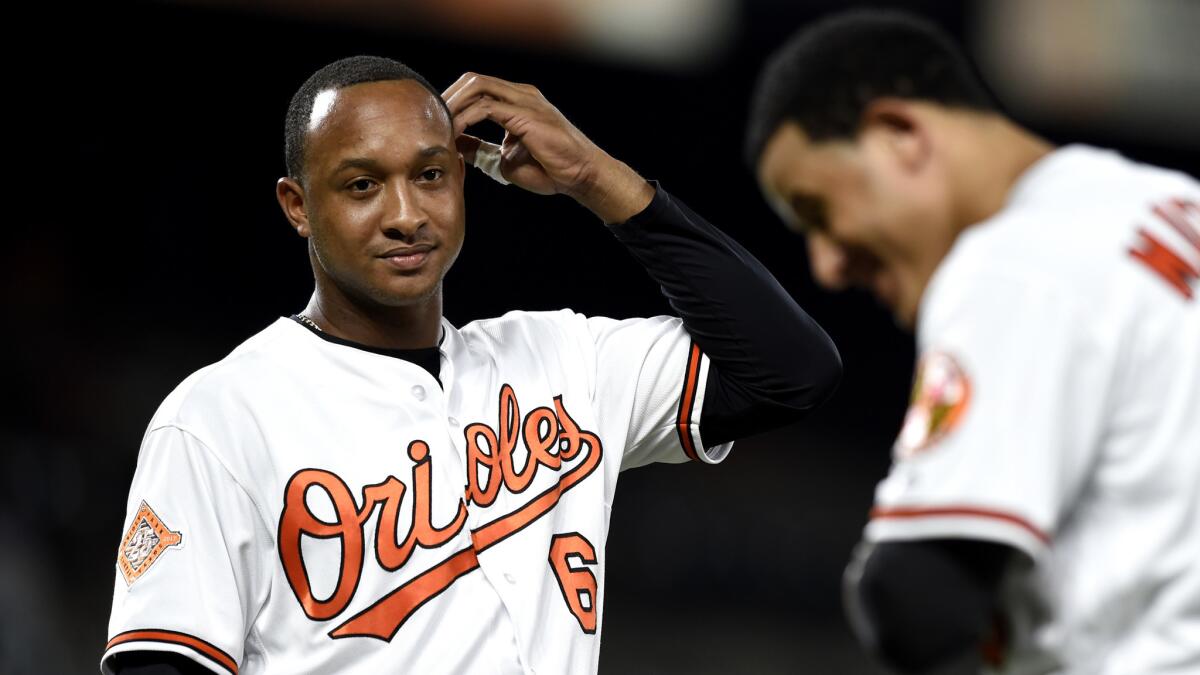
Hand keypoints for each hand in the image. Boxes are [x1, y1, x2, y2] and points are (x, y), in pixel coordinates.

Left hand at [442, 72, 653, 223]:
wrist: (581, 177)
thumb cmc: (551, 170)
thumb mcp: (505, 160)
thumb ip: (482, 149)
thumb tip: (456, 148)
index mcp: (518, 101)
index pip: (477, 88)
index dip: (453, 102)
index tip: (434, 123)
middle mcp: (522, 95)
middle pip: (474, 80)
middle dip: (448, 97)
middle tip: (429, 121)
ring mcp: (526, 101)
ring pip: (477, 86)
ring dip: (453, 105)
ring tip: (437, 127)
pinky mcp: (527, 115)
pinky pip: (486, 108)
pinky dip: (464, 119)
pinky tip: (453, 136)